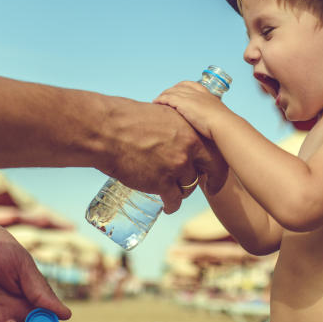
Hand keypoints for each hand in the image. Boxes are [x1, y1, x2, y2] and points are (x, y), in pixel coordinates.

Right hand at [101, 98, 224, 212]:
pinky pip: (174, 200)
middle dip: (209, 181)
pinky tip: (168, 207)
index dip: (217, 163)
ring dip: (183, 191)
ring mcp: (177, 166)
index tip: (214, 171)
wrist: (105, 130)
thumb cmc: (125, 118)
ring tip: (174, 192)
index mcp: (190, 127)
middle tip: (205, 187)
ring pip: (189, 186)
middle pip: (208, 170)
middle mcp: (189, 147)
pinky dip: (171, 205)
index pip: (215, 149)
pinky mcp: (162, 183)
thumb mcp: (160, 114)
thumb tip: (176, 135)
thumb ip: (174, 127)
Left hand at [154, 81, 227, 139]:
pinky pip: (167, 98)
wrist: (223, 124)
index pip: (191, 84)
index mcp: (207, 94)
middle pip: (179, 87)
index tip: (176, 91)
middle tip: (163, 97)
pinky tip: (156, 103)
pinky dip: (160, 99)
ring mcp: (190, 96)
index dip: (182, 87)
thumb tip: (214, 125)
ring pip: (171, 91)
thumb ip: (213, 117)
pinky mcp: (183, 102)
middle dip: (170, 91)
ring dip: (163, 95)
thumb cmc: (224, 124)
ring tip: (157, 100)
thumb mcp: (219, 117)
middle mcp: (197, 92)